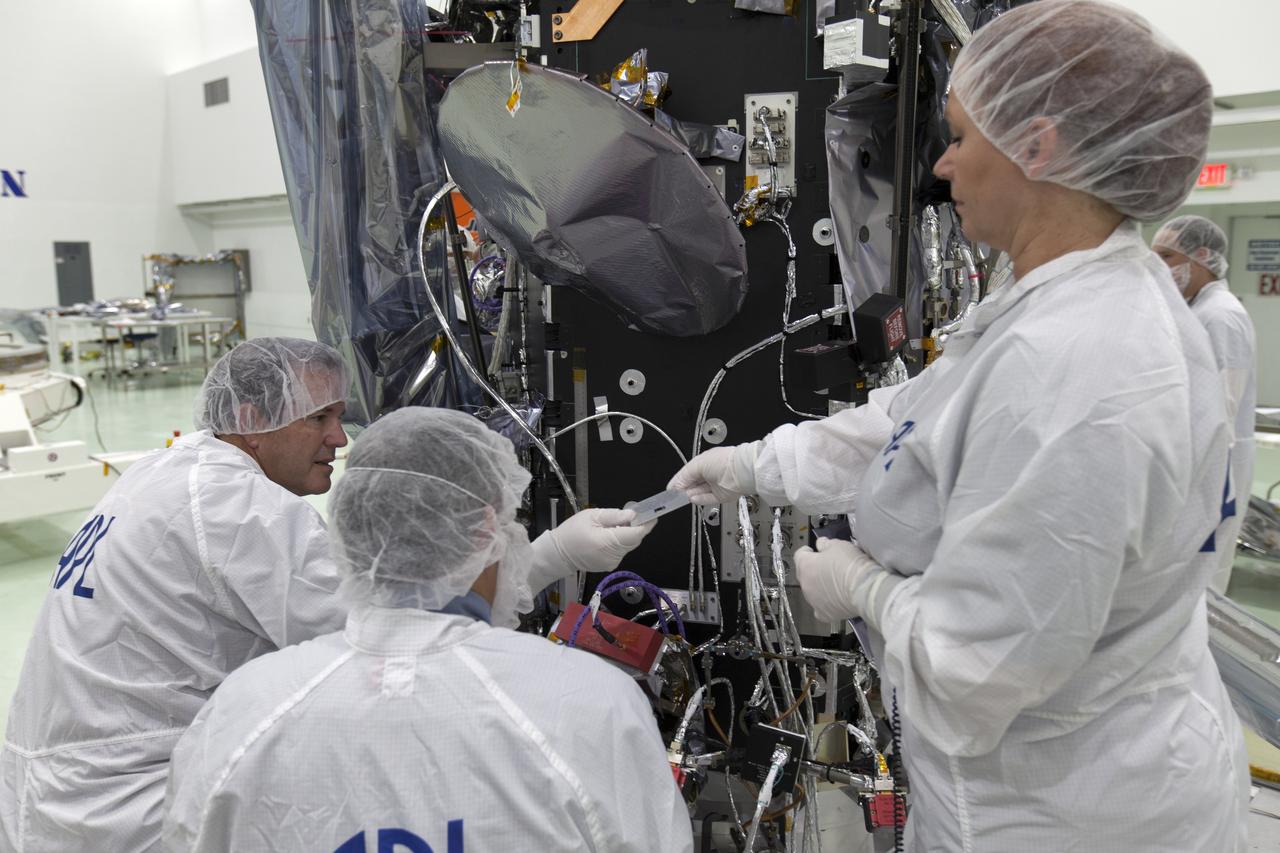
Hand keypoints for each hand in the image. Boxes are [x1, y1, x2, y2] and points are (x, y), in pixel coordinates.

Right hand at [528, 508, 655, 588]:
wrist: (558, 554)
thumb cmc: (571, 532)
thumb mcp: (591, 516)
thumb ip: (614, 515)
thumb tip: (633, 514)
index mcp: (608, 542)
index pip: (636, 534)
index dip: (646, 524)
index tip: (651, 514)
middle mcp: (614, 556)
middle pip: (634, 539)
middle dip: (635, 526)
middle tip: (630, 513)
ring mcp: (612, 562)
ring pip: (628, 545)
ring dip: (626, 533)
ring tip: (613, 524)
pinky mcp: (610, 565)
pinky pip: (621, 550)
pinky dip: (619, 541)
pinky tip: (608, 535)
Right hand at [667, 444, 756, 505]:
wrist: (741, 471)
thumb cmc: (723, 461)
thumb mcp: (697, 465)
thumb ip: (685, 476)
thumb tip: (675, 485)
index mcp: (705, 462)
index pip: (688, 473)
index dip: (678, 480)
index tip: (670, 489)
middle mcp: (711, 473)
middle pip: (693, 483)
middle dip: (684, 489)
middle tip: (675, 495)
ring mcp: (716, 485)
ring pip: (700, 492)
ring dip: (691, 495)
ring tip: (683, 498)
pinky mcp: (722, 495)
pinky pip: (708, 499)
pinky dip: (700, 500)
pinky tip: (693, 499)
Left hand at [794, 537, 883, 622]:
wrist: (864, 589)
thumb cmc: (850, 564)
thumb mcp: (838, 545)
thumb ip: (825, 544)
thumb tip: (821, 545)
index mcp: (805, 566)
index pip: (799, 555)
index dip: (807, 552)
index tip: (814, 551)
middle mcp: (805, 585)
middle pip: (805, 575)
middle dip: (814, 570)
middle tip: (828, 567)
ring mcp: (813, 601)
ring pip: (812, 592)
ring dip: (819, 587)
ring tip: (835, 584)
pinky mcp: (824, 615)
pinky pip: (820, 608)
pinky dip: (826, 604)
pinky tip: (835, 601)